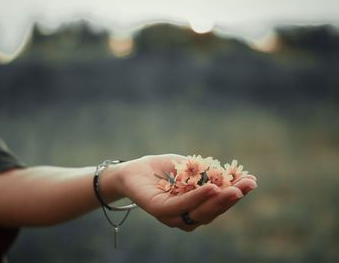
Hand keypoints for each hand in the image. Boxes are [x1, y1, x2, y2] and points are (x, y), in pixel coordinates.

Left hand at [118, 154, 256, 230]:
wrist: (134, 169)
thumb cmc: (164, 170)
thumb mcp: (191, 169)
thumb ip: (209, 174)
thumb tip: (236, 174)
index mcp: (195, 208)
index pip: (218, 204)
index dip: (236, 193)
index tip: (252, 181)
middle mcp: (185, 217)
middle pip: (212, 212)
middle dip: (231, 198)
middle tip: (248, 185)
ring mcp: (172, 216)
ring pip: (198, 213)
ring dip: (217, 201)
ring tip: (233, 189)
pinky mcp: (158, 210)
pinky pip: (179, 207)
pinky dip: (195, 198)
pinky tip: (209, 188)